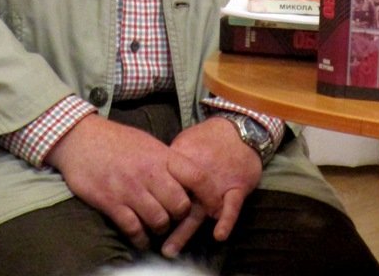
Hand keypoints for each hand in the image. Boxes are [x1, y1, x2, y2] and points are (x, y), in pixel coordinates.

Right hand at [45, 113, 200, 249]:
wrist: (80, 139)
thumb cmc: (115, 140)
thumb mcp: (146, 142)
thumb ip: (165, 160)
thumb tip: (184, 178)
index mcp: (161, 155)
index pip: (196, 176)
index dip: (209, 194)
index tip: (214, 206)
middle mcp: (149, 173)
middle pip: (180, 205)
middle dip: (180, 215)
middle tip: (174, 214)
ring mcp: (130, 189)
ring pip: (159, 221)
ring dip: (160, 227)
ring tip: (156, 225)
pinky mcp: (111, 203)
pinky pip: (134, 229)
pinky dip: (140, 237)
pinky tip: (140, 236)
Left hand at [160, 116, 262, 257]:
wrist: (241, 129)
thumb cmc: (210, 137)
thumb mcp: (185, 141)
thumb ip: (170, 160)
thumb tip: (151, 172)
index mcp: (182, 162)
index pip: (163, 183)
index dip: (151, 199)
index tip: (138, 215)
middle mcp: (197, 176)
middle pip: (177, 202)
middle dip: (164, 223)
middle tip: (148, 241)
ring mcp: (217, 183)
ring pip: (199, 210)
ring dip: (185, 231)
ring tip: (171, 249)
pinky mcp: (237, 188)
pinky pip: (232, 207)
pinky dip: (226, 221)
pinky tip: (219, 235)